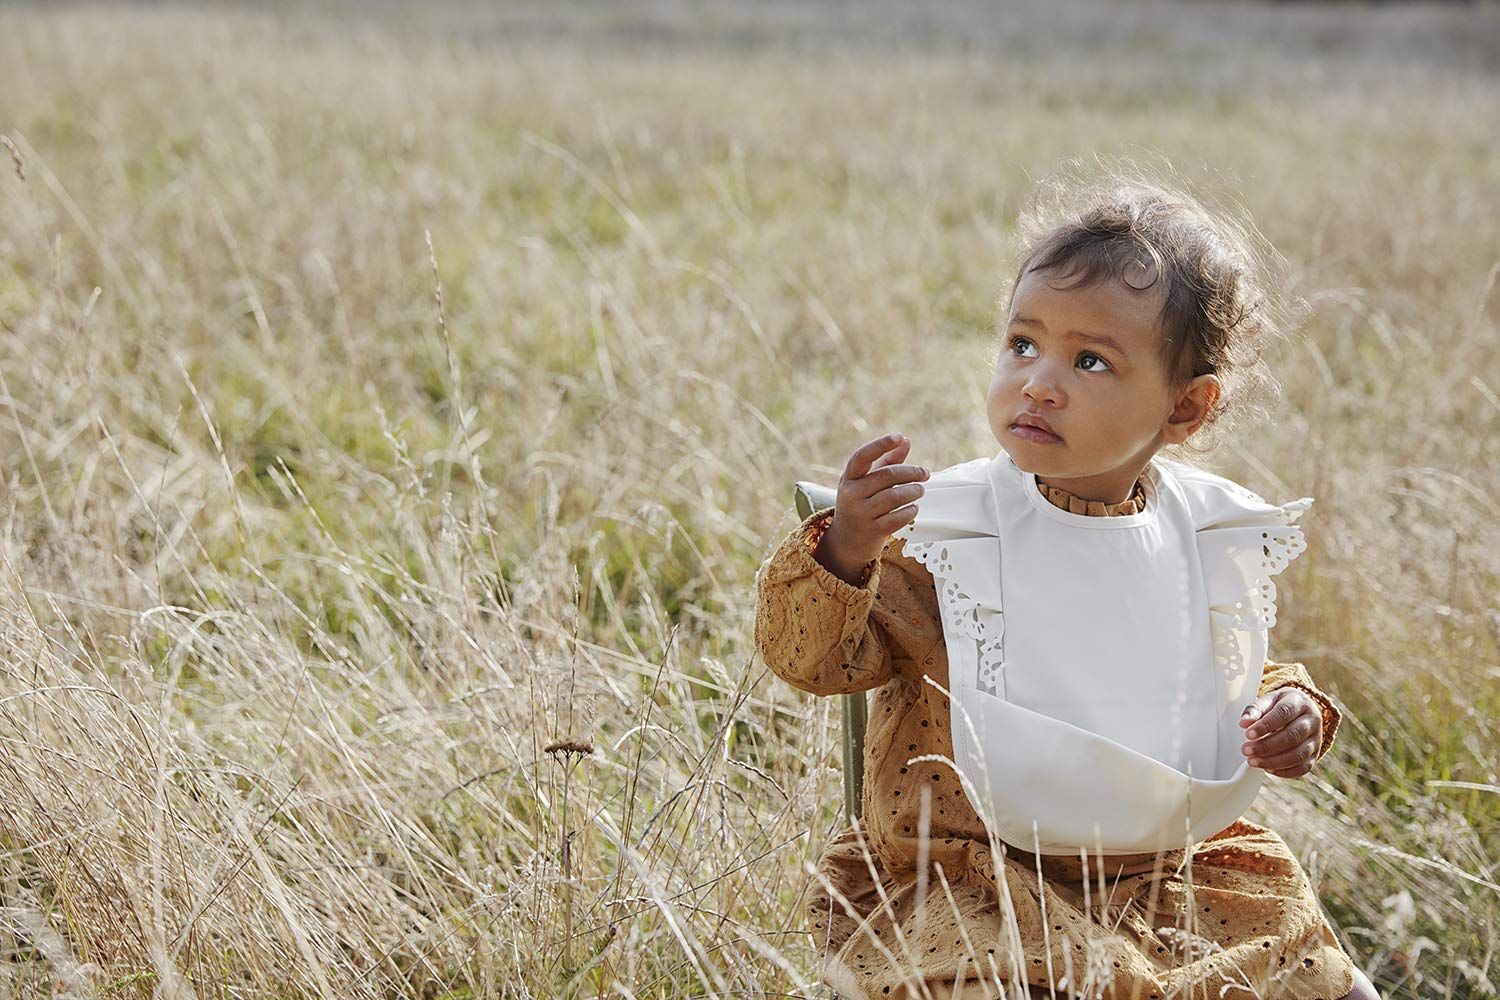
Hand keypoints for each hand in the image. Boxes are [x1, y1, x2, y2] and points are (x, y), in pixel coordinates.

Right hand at [814, 432, 928, 584]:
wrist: (846, 542)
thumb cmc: (860, 505)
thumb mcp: (866, 482)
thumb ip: (887, 462)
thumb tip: (905, 441)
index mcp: (849, 478)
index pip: (862, 456)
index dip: (881, 444)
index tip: (899, 436)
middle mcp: (851, 494)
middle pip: (887, 475)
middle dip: (911, 472)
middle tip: (925, 473)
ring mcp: (860, 514)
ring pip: (894, 496)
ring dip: (913, 491)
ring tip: (920, 490)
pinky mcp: (872, 531)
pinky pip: (898, 517)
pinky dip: (910, 511)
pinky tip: (913, 508)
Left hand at [1239, 687, 1322, 778]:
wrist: (1301, 711)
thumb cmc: (1280, 706)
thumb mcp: (1268, 701)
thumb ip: (1255, 710)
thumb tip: (1244, 723)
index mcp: (1299, 702)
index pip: (1283, 713)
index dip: (1265, 725)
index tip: (1248, 734)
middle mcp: (1312, 720)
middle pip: (1292, 736)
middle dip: (1266, 746)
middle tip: (1246, 750)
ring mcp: (1316, 739)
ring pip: (1298, 754)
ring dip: (1274, 761)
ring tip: (1253, 761)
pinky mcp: (1315, 755)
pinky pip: (1303, 767)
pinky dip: (1285, 771)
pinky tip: (1268, 769)